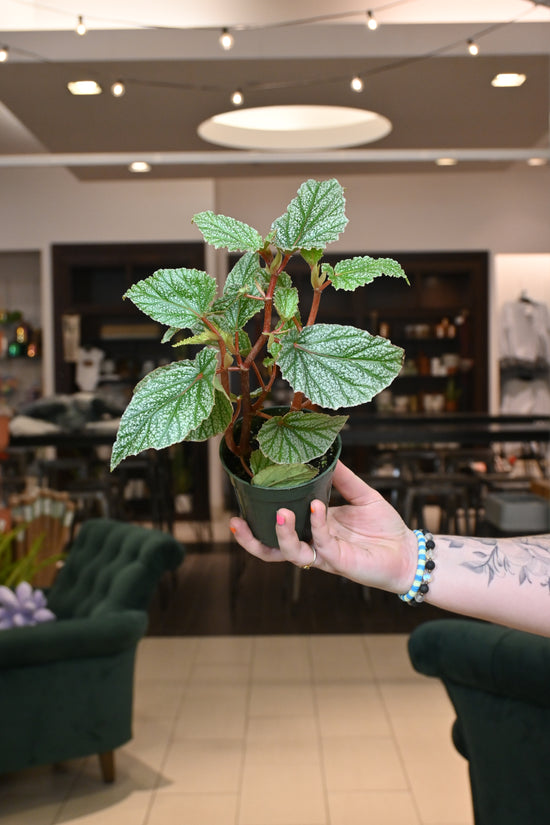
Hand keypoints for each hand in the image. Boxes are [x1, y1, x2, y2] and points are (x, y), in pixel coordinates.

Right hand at [230, 461, 417, 593]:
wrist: (407, 551)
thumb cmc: (384, 527)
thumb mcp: (361, 494)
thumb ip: (342, 477)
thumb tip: (327, 453)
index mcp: (313, 528)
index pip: (277, 527)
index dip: (256, 520)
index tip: (242, 501)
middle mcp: (313, 543)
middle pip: (271, 549)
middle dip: (251, 540)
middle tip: (238, 520)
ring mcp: (324, 555)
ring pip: (290, 553)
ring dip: (280, 534)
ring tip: (281, 512)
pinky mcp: (340, 562)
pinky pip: (322, 544)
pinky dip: (317, 524)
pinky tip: (316, 507)